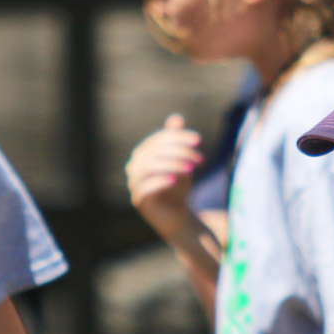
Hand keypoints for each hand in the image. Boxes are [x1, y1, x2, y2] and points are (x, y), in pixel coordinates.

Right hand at [125, 114, 203, 239]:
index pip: (158, 139)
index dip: (178, 137)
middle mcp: (134, 167)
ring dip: (171, 164)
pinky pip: (144, 188)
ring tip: (191, 168)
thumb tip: (176, 118)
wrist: (178, 215)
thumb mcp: (181, 161)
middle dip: (179, 151)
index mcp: (142, 154)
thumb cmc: (178, 186)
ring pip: (148, 167)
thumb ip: (176, 141)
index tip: (199, 140)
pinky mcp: (139, 200)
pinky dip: (158, 181)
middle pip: (154, 151)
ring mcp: (134, 184)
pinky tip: (174, 179)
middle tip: (200, 158)